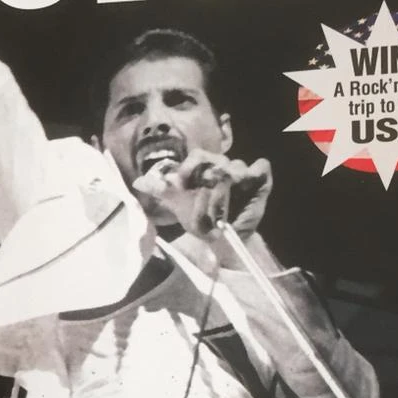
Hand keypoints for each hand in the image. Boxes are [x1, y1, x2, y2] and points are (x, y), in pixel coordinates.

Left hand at [133, 152, 272, 238]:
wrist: (223, 242)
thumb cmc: (201, 221)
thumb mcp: (178, 206)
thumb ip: (160, 191)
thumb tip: (136, 183)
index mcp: (202, 169)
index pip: (197, 155)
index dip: (190, 167)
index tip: (182, 183)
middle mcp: (221, 168)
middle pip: (217, 159)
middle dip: (210, 176)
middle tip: (204, 194)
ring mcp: (242, 174)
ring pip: (236, 165)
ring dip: (229, 182)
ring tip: (222, 202)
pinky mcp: (259, 181)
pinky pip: (261, 167)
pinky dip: (256, 172)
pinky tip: (246, 185)